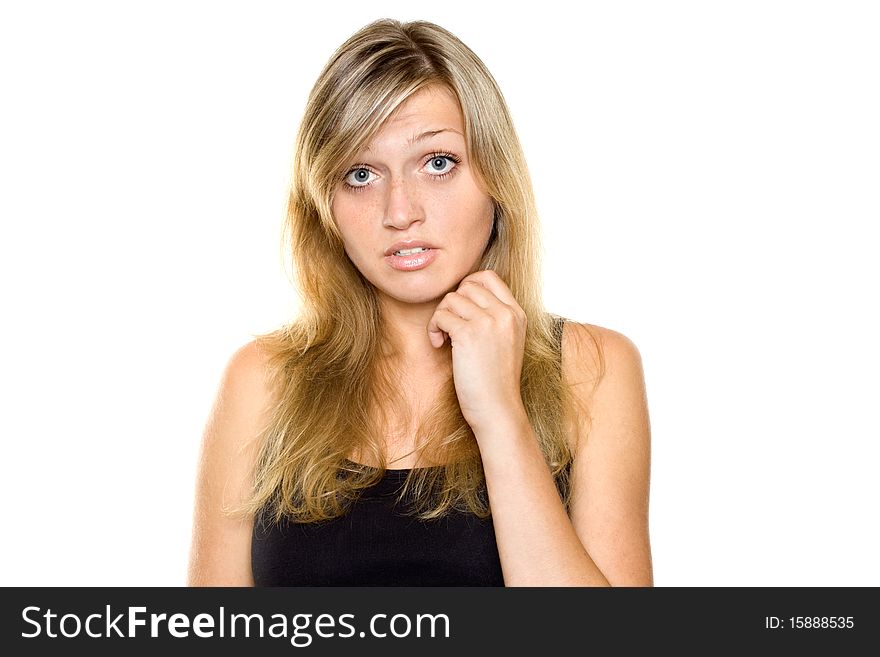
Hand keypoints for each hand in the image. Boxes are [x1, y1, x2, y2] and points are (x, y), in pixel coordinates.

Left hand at [426, 270, 527, 435]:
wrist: (497, 408)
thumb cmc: (495, 380)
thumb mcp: (506, 341)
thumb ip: (494, 318)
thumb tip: (463, 296)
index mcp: (516, 313)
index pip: (489, 277)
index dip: (467, 286)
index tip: (461, 309)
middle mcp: (505, 313)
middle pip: (467, 285)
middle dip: (452, 303)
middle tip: (450, 326)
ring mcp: (488, 322)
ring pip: (451, 299)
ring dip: (441, 316)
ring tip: (444, 338)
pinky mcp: (469, 334)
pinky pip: (442, 315)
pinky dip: (434, 328)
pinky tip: (439, 344)